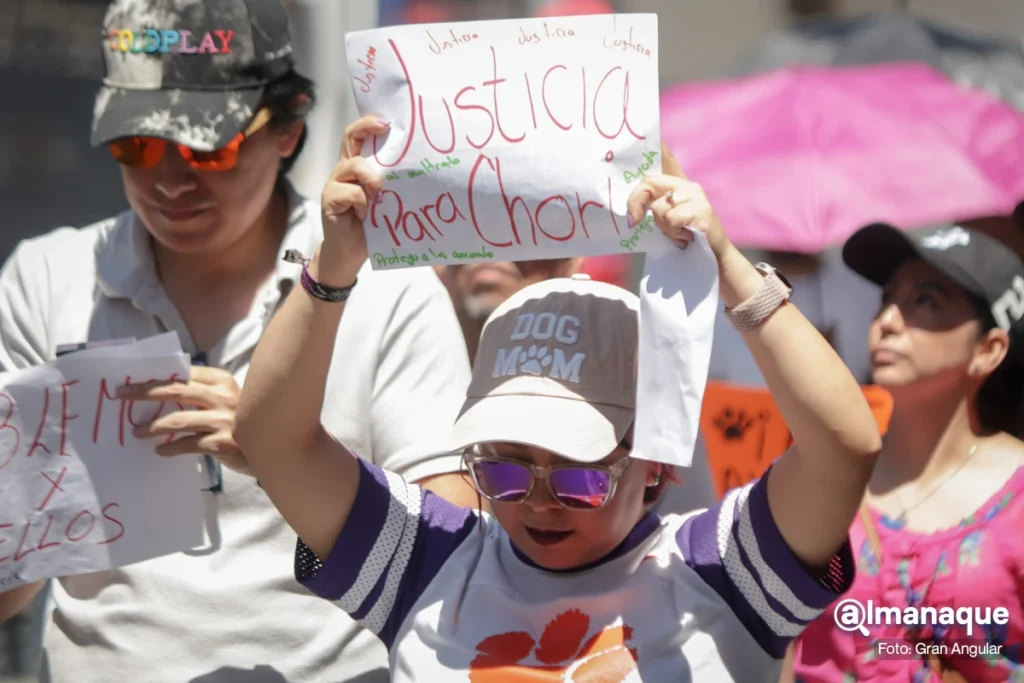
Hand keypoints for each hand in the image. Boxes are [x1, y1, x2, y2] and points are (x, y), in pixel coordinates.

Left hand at [117, 366, 249, 474]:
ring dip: (153, 426)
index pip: (184, 373)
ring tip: (137, 433)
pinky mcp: (223, 442)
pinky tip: (161, 451)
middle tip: (122, 396)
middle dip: (145, 392)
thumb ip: (204, 392)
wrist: (272, 446)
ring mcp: (224, 420)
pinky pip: (188, 444)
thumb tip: (164, 389)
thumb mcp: (227, 399)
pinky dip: (171, 448)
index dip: (157, 376)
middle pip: (177, 390)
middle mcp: (224, 396)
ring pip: (178, 419)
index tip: (134, 380)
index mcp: (223, 380)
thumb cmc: (242, 421)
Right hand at [317, 115, 390, 282]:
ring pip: (354, 165)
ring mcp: (335, 183)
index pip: (359, 136)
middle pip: (349, 137)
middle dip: (366, 127)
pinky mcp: (329, 198)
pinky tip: (364, 216)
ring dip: (372, 179)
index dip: (369, 124)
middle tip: (384, 126)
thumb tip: (417, 172)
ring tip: (380, 197)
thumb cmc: (371, 227)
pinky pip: (352, 192)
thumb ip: (391, 185)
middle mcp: (344, 170)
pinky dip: (363, 204)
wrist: (350, 253)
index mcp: (358, 167)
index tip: (388, 121)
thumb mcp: (385, 202)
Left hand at [626, 144, 732, 260]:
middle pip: (649, 183)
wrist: (715, 256)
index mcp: (678, 186)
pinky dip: (676, 234)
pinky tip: (687, 238)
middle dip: (639, 207)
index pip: (650, 176)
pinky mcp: (702, 210)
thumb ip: (653, 208)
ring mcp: (696, 196)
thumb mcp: (667, 220)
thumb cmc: (688, 238)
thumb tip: (629, 214)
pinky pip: (673, 219)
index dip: (634, 195)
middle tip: (646, 226)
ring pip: (659, 208)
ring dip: (665, 228)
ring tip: (679, 234)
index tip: (632, 219)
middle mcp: (688, 186)